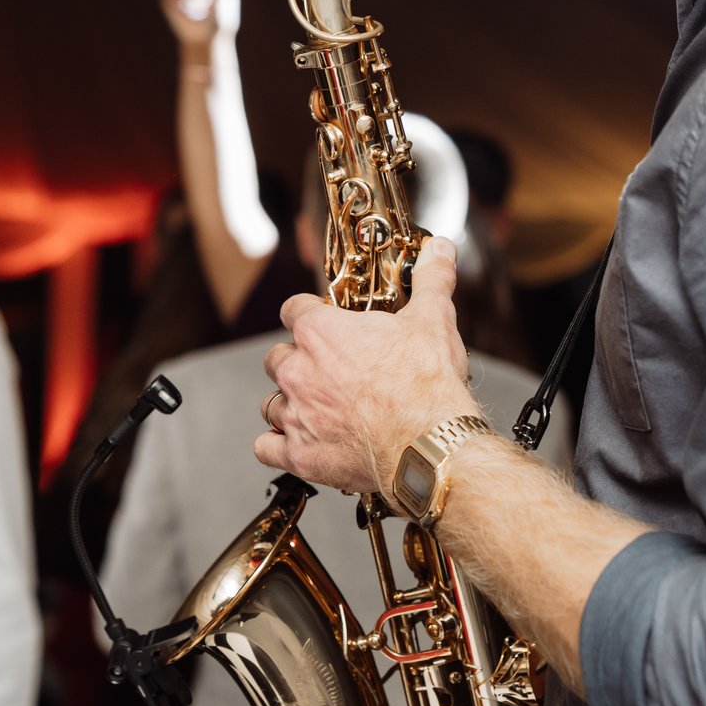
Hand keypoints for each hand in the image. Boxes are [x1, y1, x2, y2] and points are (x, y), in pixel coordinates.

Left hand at [257, 239, 476, 495]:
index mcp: (321, 332)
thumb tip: (440, 250)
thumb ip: (432, 279)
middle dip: (297, 362)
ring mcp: (296, 415)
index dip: (308, 314)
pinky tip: (298, 443)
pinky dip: (278, 446)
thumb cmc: (426, 385)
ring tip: (317, 410)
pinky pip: (266, 448)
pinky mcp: (299, 455)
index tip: (323, 322)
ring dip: (289, 405)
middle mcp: (299, 371)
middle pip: (277, 357)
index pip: (293, 310)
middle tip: (328, 371)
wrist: (429, 445)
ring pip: (270, 404)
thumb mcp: (433, 320)